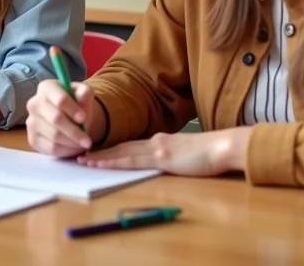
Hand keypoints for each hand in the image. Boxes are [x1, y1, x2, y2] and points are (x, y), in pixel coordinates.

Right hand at [26, 80, 95, 156]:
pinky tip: (74, 148)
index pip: (60, 100)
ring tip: (83, 144)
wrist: (67, 115)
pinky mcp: (32, 139)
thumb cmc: (76, 102)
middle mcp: (34, 103)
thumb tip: (82, 107)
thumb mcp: (84, 93)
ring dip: (72, 143)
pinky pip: (50, 148)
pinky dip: (66, 151)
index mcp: (47, 87)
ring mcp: (31, 122)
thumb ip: (85, 94)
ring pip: (54, 136)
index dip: (73, 110)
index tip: (83, 118)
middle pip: (55, 119)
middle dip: (74, 132)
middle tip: (88, 141)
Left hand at [77, 127, 251, 176]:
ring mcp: (156, 148)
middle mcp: (154, 141)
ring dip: (100, 157)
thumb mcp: (185, 153)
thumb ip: (172, 155)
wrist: (223, 147)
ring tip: (82, 160)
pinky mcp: (160, 158)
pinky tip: (100, 163)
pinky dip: (112, 161)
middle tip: (80, 154)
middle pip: (121, 146)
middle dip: (100, 151)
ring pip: (121, 152)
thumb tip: (163, 160)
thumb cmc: (210, 153)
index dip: (112, 149)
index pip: (130, 145)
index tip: (96, 152)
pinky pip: (130, 160)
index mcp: (160, 141)